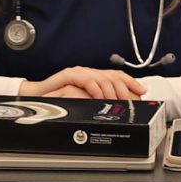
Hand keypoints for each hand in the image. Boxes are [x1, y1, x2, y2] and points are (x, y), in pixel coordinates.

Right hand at [19, 67, 146, 100]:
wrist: (38, 96)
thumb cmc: (59, 99)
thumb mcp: (83, 101)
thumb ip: (97, 101)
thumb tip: (117, 109)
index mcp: (93, 77)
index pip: (117, 75)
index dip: (131, 82)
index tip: (142, 91)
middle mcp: (88, 72)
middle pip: (113, 76)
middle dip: (125, 88)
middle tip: (130, 102)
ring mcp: (79, 72)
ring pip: (102, 77)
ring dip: (112, 91)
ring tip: (116, 103)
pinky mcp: (68, 75)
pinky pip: (86, 79)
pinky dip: (95, 88)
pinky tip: (99, 97)